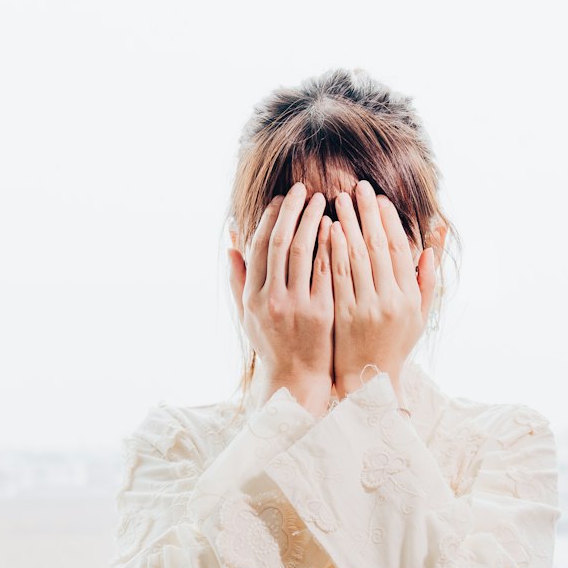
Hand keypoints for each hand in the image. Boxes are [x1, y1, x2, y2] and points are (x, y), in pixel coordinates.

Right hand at [228, 181, 334, 414]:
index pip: (259, 246)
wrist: (297, 378)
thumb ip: (238, 278)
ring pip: (302, 252)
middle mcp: (271, 300)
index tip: (281, 198)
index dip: (270, 218)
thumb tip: (231, 241)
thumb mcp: (248, 315)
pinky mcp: (321, 313)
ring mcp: (296, 306)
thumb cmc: (272, 344)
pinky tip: (336, 227)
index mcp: (252, 297)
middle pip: (279, 243)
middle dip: (291, 211)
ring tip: (322, 201)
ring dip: (312, 221)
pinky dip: (329, 246)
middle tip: (303, 189)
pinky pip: (326, 271)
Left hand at [329, 179, 436, 397]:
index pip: (398, 250)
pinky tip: (327, 229)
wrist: (369, 381)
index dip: (388, 221)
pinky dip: (332, 250)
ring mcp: (365, 308)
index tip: (379, 199)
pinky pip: (337, 276)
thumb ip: (426, 279)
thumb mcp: (419, 315)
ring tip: (338, 200)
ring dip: (347, 224)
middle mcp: (389, 301)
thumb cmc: (395, 345)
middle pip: (375, 247)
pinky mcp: (343, 315)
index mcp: (408, 298)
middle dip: (366, 213)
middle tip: (358, 187)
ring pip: (354, 257)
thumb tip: (431, 243)